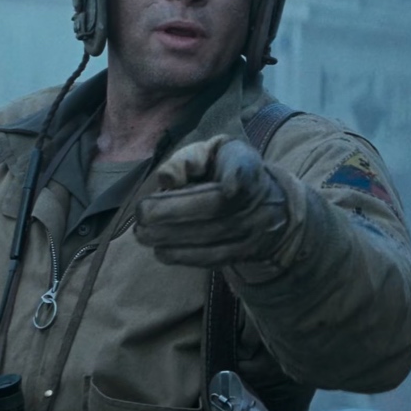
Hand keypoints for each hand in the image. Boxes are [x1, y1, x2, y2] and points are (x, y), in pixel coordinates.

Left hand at [135, 135, 292, 269]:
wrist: (268, 204)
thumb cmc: (226, 172)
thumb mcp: (212, 152)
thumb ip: (189, 158)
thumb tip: (168, 179)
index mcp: (248, 167)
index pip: (243, 171)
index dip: (233, 177)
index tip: (220, 185)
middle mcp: (257, 200)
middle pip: (217, 208)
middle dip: (174, 211)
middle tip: (142, 214)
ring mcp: (254, 230)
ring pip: (213, 235)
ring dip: (173, 237)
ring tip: (143, 234)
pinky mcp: (244, 253)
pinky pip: (214, 258)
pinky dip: (184, 256)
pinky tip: (161, 251)